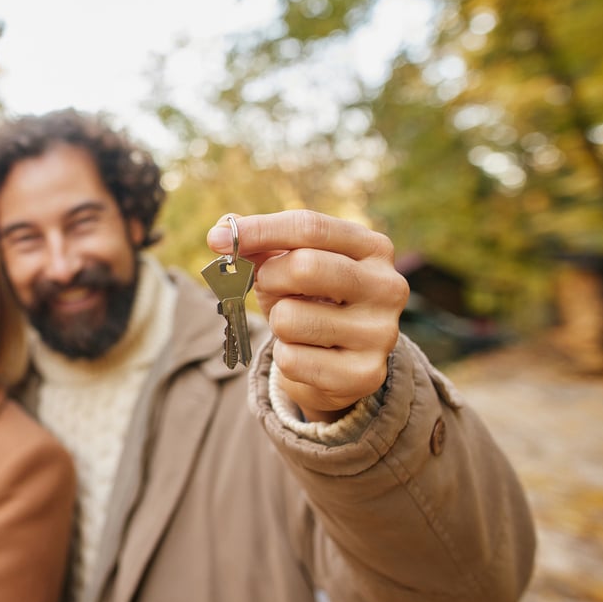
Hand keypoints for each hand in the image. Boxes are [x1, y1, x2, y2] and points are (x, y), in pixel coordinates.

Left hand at [208, 210, 408, 421]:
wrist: (340, 364)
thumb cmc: (310, 300)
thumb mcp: (288, 265)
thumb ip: (259, 245)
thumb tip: (220, 233)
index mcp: (372, 248)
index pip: (310, 227)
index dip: (259, 230)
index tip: (215, 239)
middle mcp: (387, 286)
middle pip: (304, 266)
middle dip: (270, 278)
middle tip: (269, 288)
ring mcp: (381, 332)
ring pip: (289, 318)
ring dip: (278, 323)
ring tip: (298, 327)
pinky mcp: (365, 374)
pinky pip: (291, 359)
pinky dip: (285, 357)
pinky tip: (308, 356)